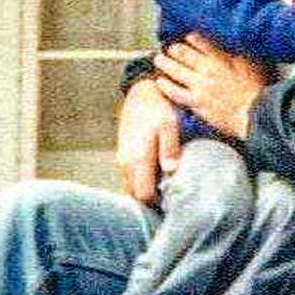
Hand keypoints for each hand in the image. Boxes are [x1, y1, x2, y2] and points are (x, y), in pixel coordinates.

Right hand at [116, 78, 181, 202]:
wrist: (141, 93)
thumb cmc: (158, 108)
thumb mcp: (169, 125)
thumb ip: (169, 148)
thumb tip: (171, 170)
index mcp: (137, 158)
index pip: (143, 194)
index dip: (157, 202)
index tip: (173, 200)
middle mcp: (126, 162)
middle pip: (135, 194)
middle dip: (150, 200)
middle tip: (170, 198)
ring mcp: (122, 158)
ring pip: (130, 186)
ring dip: (144, 190)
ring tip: (165, 188)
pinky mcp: (123, 153)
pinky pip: (130, 176)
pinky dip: (140, 180)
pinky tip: (156, 175)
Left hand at [153, 33, 267, 140]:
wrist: (255, 114)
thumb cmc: (257, 92)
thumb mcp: (252, 64)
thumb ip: (239, 53)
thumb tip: (233, 44)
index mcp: (221, 58)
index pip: (200, 41)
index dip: (191, 38)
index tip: (188, 38)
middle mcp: (207, 69)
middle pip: (183, 53)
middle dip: (174, 49)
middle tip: (170, 48)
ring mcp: (199, 86)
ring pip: (175, 70)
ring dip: (165, 63)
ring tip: (159, 60)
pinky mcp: (196, 102)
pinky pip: (175, 92)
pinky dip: (166, 86)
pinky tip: (160, 83)